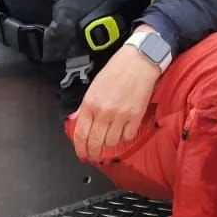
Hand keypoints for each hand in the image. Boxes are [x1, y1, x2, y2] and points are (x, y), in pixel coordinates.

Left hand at [67, 40, 159, 162]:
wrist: (139, 61)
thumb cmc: (116, 70)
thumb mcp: (94, 86)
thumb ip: (85, 106)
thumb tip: (77, 119)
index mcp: (90, 103)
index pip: (81, 133)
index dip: (80, 148)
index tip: (82, 154)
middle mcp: (104, 111)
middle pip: (95, 142)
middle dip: (93, 153)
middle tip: (93, 156)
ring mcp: (120, 115)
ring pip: (111, 142)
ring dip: (109, 145)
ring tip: (109, 139)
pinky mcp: (136, 116)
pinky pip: (128, 137)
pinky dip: (124, 137)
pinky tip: (123, 131)